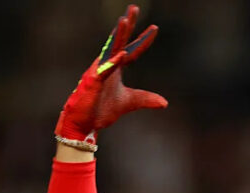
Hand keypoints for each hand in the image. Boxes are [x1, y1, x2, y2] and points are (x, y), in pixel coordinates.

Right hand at [54, 5, 167, 145]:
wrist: (84, 124)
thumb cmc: (101, 110)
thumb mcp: (129, 103)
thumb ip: (145, 99)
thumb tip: (164, 103)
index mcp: (116, 68)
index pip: (132, 50)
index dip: (143, 40)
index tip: (154, 28)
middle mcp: (107, 65)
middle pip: (119, 41)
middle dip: (127, 25)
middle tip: (134, 8)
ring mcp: (98, 72)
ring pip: (109, 50)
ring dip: (117, 35)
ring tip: (124, 20)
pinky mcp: (93, 82)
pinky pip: (104, 70)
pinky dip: (113, 62)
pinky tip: (123, 54)